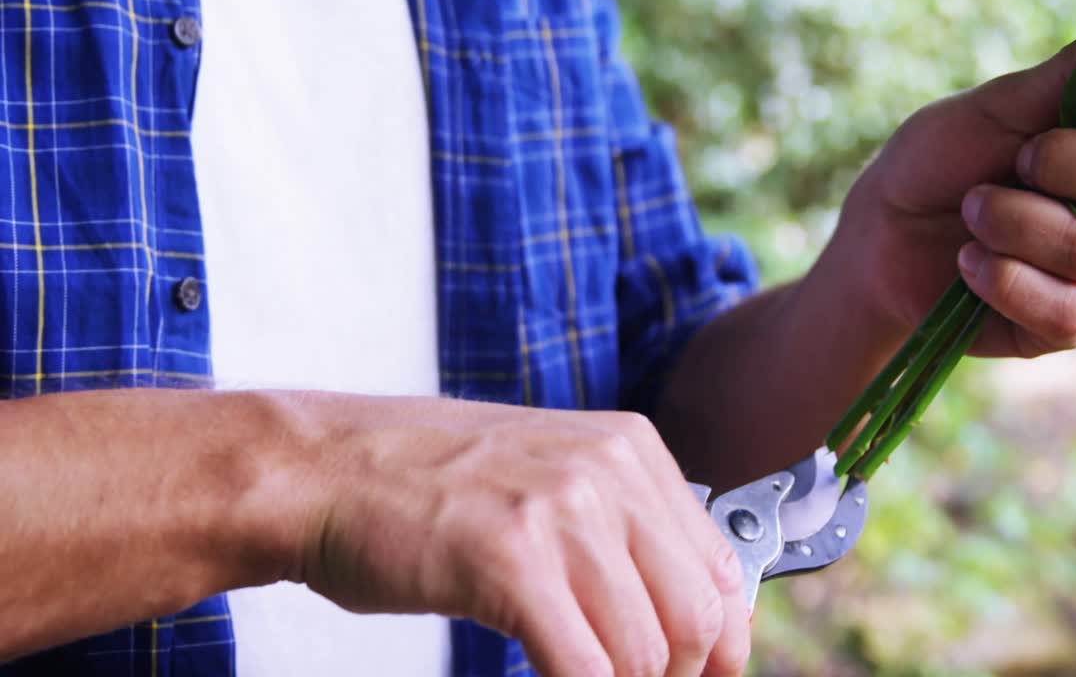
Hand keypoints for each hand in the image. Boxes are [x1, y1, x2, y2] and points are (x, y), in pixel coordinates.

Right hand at [282, 394, 750, 676]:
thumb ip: (620, 533)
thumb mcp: (550, 479)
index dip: (723, 649)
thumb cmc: (429, 488)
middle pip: (695, 618)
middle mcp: (607, 471)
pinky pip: (584, 669)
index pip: (721, 570)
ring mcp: (561, 511)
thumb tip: (688, 618)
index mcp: (631, 450)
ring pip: (645, 653)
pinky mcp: (510, 558)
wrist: (324, 470)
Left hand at [830, 0, 1075, 357]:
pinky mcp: (1068, 323)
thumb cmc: (935, 166)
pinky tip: (968, 266)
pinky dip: (1005, 280)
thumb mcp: (991, 111)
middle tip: (1011, 163)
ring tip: (969, 215)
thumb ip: (1066, 74)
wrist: (878, 238)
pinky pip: (1068, 311)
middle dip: (1065, 166)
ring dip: (1013, 224)